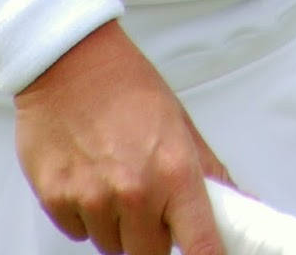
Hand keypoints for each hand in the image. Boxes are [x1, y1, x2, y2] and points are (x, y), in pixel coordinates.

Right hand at [14, 20, 230, 254]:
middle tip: (149, 199)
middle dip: (153, 236)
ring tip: (113, 175)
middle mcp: (135, 192)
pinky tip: (87, 174)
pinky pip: (78, 232)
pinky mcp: (57, 201)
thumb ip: (208, 172)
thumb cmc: (125, 83)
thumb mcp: (179, 122)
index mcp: (174, 172)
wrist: (68, 59)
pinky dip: (84, 214)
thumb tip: (239, 204)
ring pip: (112, 245)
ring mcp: (93, 199)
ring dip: (116, 224)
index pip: (201, 246)